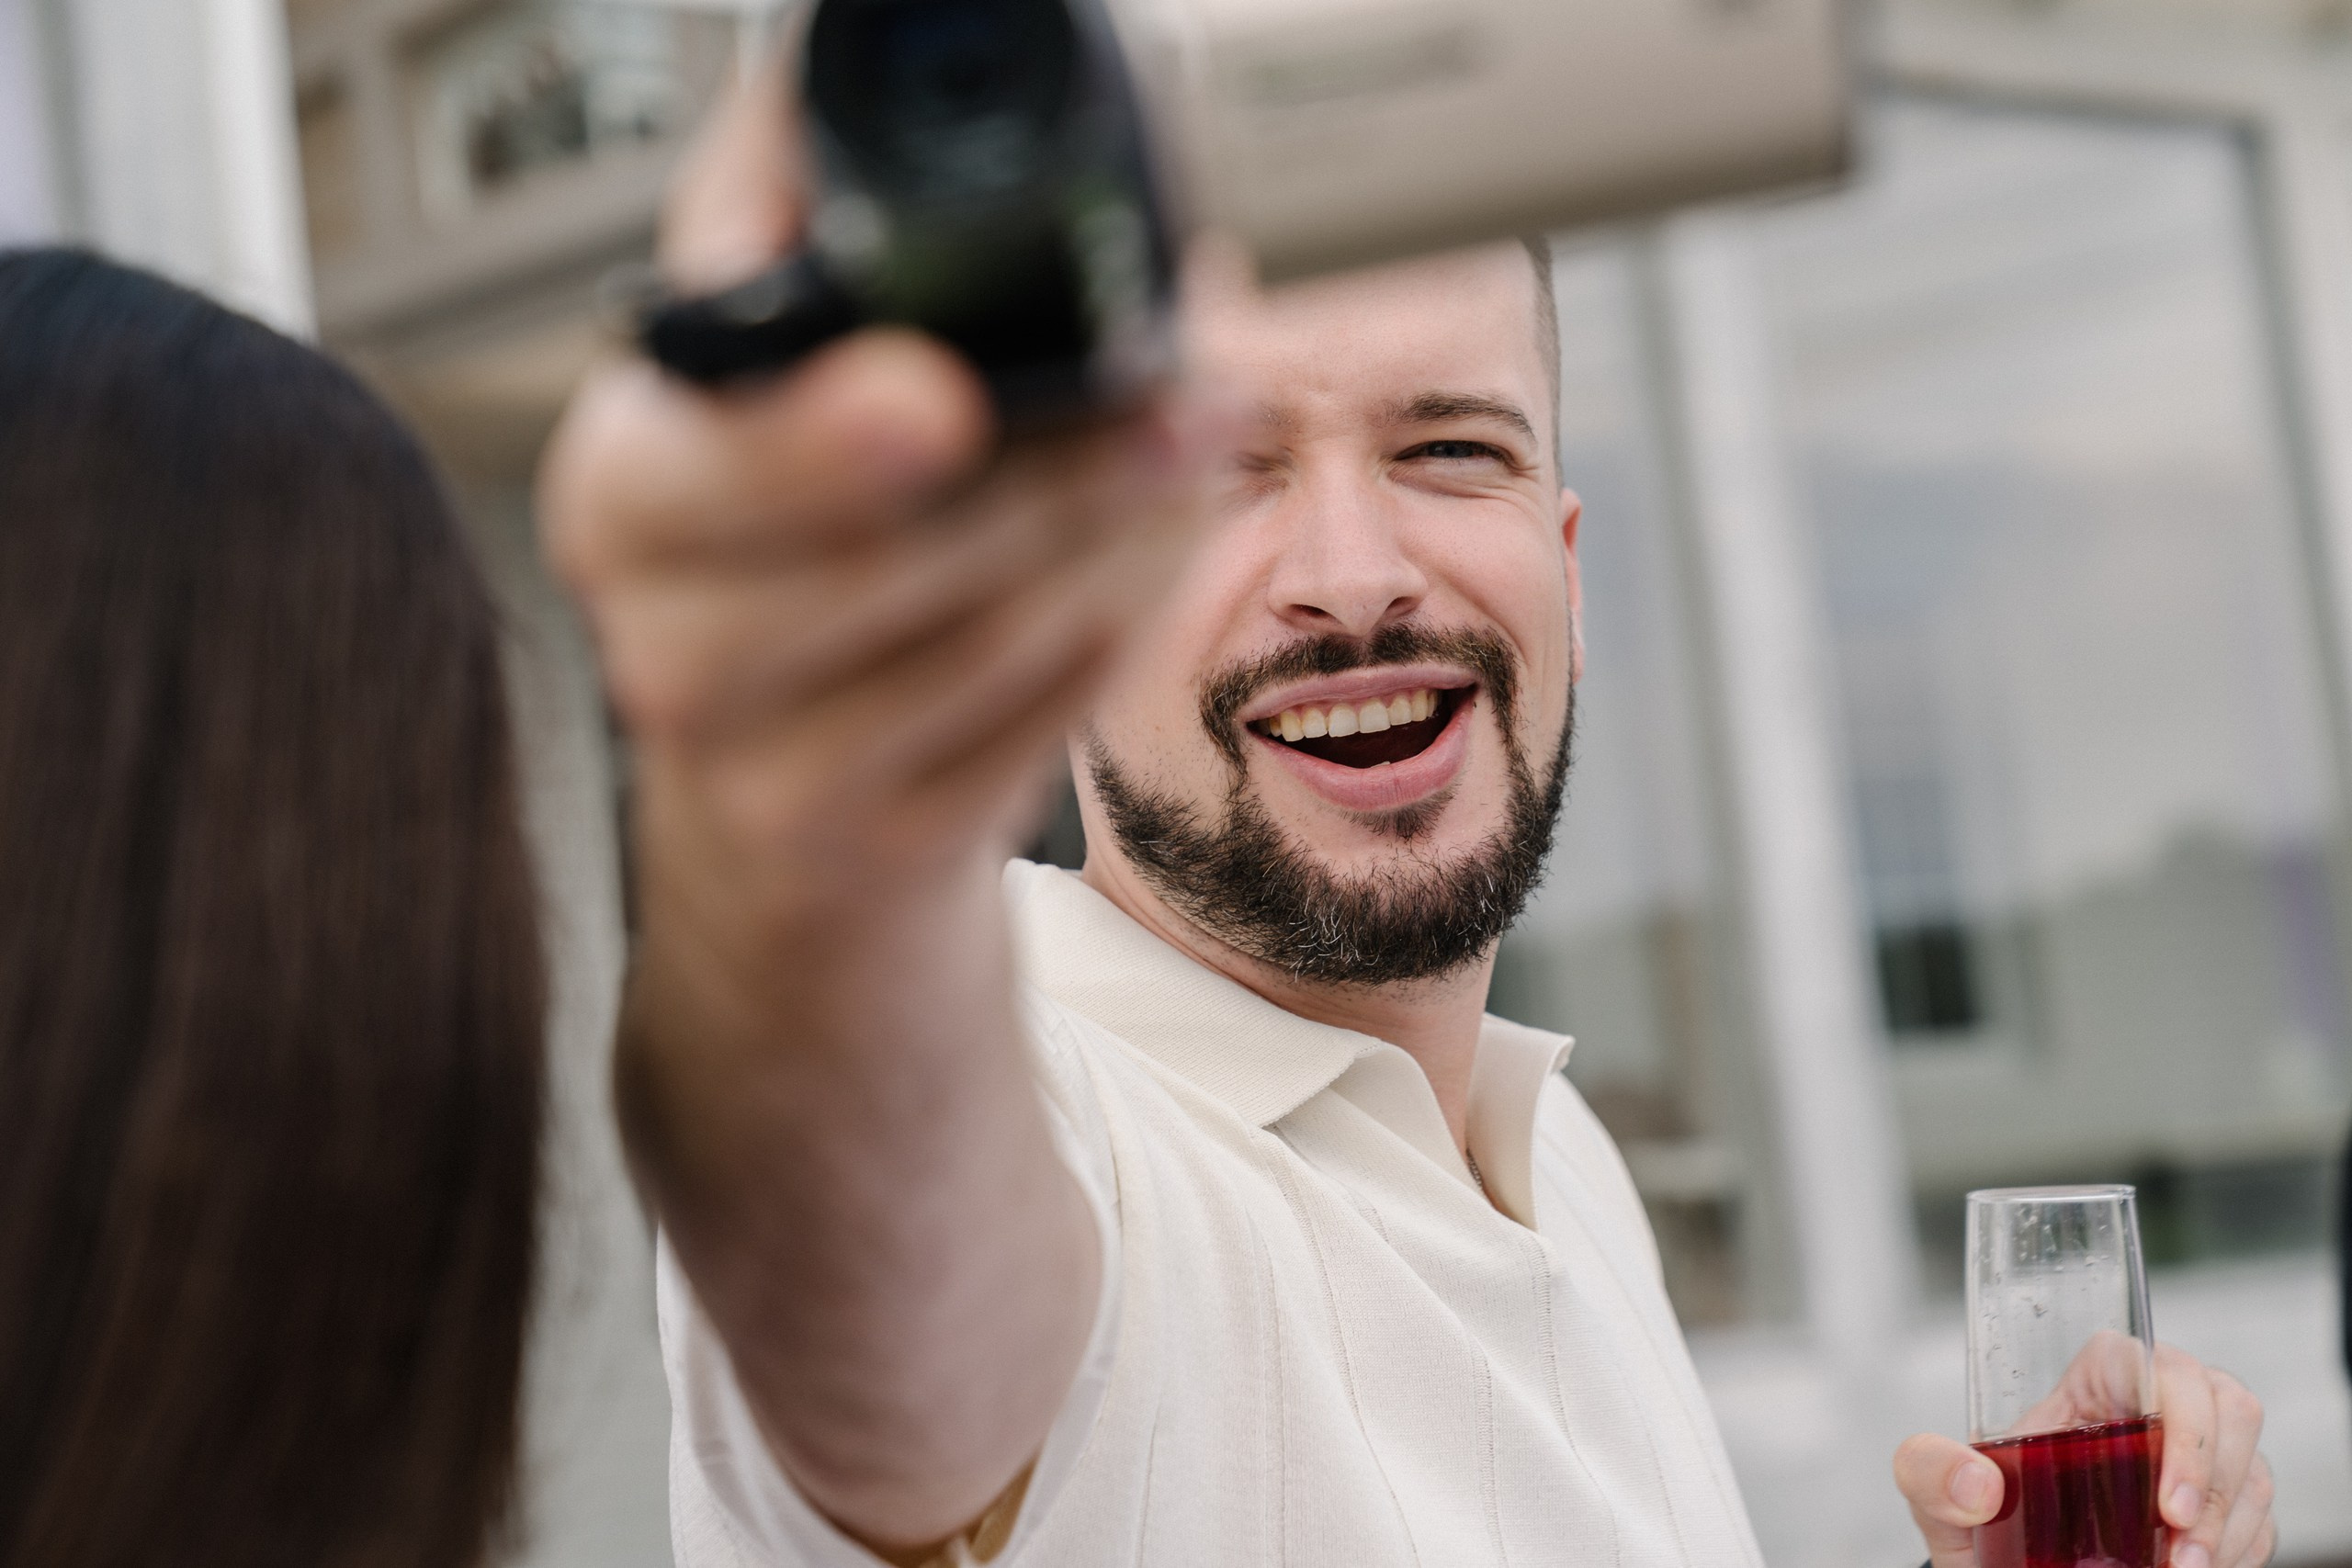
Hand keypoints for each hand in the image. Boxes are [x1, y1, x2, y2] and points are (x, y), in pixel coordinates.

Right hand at [541, 63, 1227, 934]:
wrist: (774, 799)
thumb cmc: (781, 547)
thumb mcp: (751, 375)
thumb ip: (791, 217)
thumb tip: (848, 50)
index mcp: (624, 491)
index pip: (708, 463)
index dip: (824, 435)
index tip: (940, 399)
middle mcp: (666, 643)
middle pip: (878, 562)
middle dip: (1057, 473)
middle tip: (1183, 398)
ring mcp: (762, 769)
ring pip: (982, 639)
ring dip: (1118, 533)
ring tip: (1191, 446)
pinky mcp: (871, 849)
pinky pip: (1032, 729)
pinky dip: (1114, 629)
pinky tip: (1148, 551)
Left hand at [1893, 1342, 2274, 1567]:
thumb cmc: (1973, 1522)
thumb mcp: (1930, 1493)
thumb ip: (1928, 1471)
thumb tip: (1975, 1484)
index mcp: (2089, 1385)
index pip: (2154, 1361)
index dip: (2182, 1419)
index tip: (2168, 1502)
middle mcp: (2148, 1410)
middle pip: (2225, 1404)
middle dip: (2218, 1483)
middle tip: (2182, 1551)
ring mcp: (2191, 1459)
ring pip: (2250, 1464)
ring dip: (2232, 1528)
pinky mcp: (2219, 1508)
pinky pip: (2259, 1517)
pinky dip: (2240, 1551)